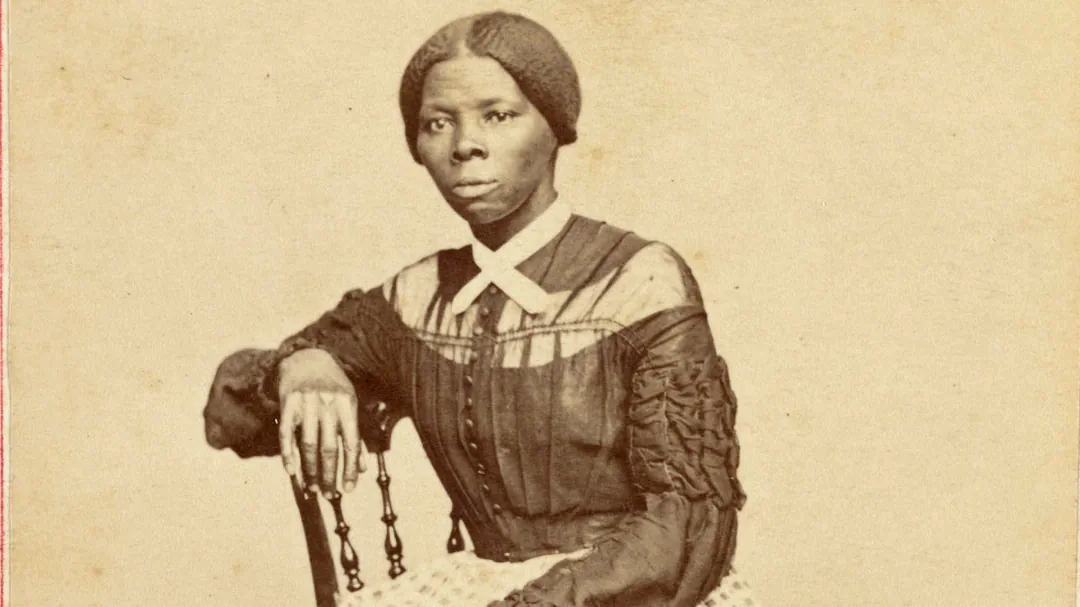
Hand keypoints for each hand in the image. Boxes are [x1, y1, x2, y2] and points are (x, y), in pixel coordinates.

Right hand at [277, 348, 366, 496]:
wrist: (307, 359)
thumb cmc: (333, 387)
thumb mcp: (350, 405)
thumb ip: (355, 435)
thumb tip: (361, 468)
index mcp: (348, 404)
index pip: (351, 443)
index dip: (350, 469)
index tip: (349, 489)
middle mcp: (328, 403)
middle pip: (329, 448)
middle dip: (330, 475)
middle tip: (329, 495)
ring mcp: (306, 403)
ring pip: (307, 445)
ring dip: (310, 471)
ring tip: (313, 488)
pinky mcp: (287, 403)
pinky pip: (286, 434)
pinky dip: (288, 455)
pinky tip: (292, 472)